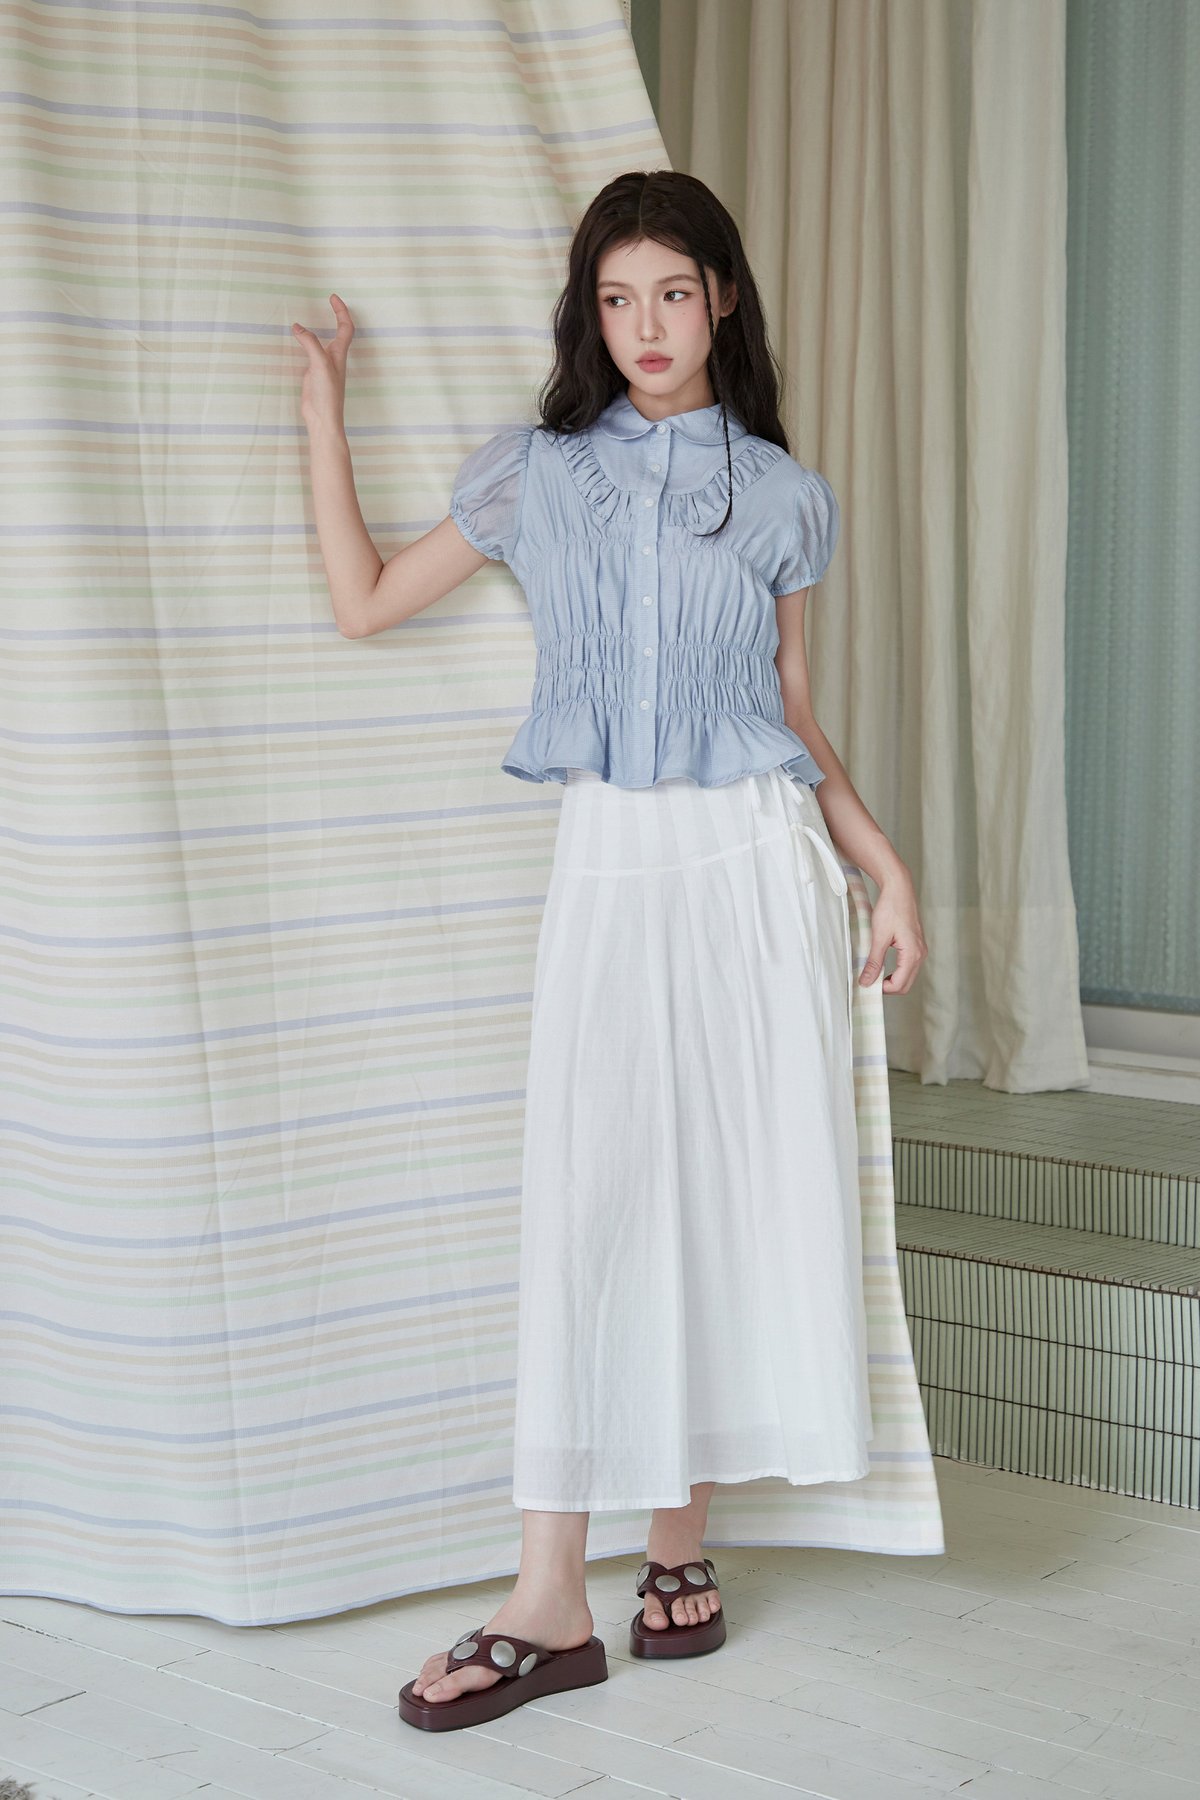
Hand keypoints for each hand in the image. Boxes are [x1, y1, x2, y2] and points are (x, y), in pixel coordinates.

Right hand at [291, 294, 353, 433]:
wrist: (322, 418)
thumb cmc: (327, 395)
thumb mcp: (320, 364)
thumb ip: (310, 343)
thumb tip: (298, 327)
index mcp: (339, 354)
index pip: (345, 327)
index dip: (341, 311)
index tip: (332, 297)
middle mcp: (334, 358)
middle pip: (340, 332)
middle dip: (336, 315)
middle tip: (329, 301)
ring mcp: (323, 366)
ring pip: (325, 342)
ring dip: (322, 328)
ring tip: (314, 317)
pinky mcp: (313, 374)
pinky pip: (311, 353)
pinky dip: (306, 343)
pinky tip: (299, 341)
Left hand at [859, 869, 926, 995]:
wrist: (899, 889)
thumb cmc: (891, 908)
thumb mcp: (878, 937)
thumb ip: (874, 962)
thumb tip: (866, 981)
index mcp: (913, 954)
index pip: (899, 984)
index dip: (882, 989)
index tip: (867, 984)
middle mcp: (920, 954)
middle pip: (905, 984)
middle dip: (888, 987)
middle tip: (869, 982)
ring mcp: (920, 950)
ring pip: (907, 976)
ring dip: (892, 979)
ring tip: (873, 974)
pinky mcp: (916, 945)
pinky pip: (908, 966)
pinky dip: (896, 971)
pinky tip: (883, 965)